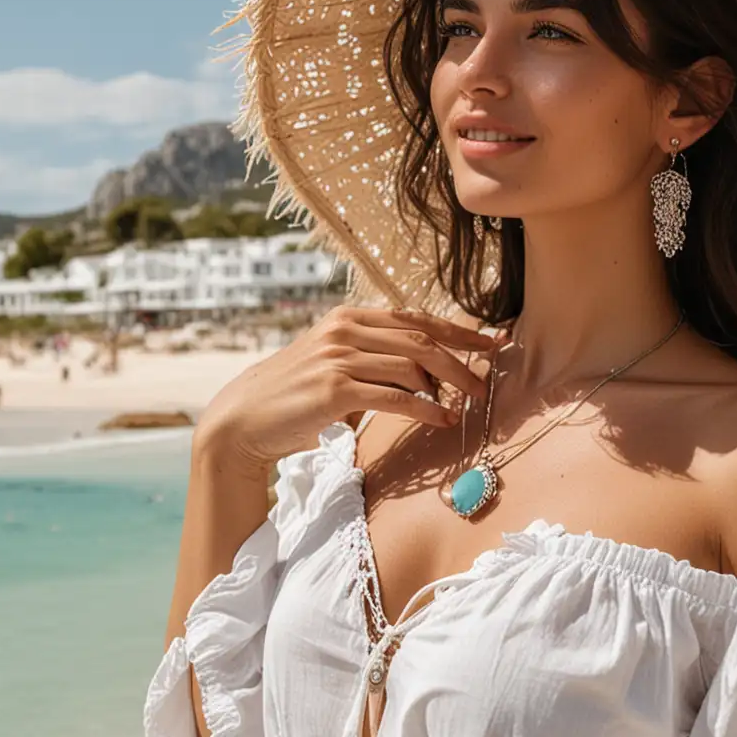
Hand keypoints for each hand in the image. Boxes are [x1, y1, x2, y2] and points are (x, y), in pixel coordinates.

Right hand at [196, 306, 504, 472]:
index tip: (490, 341)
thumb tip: (427, 372)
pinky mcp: (334, 389)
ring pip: (411, 366)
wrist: (246, 417)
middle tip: (485, 382)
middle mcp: (344, 331)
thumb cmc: (294, 395)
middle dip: (461, 359)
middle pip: (420, 339)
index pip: (415, 318)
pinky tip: (439, 418)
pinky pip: (394, 397)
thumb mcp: (333, 364)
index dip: (458, 330)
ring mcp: (338, 358)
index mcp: (348, 318)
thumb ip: (373, 359)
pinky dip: (424, 408)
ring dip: (446, 386)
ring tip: (466, 404)